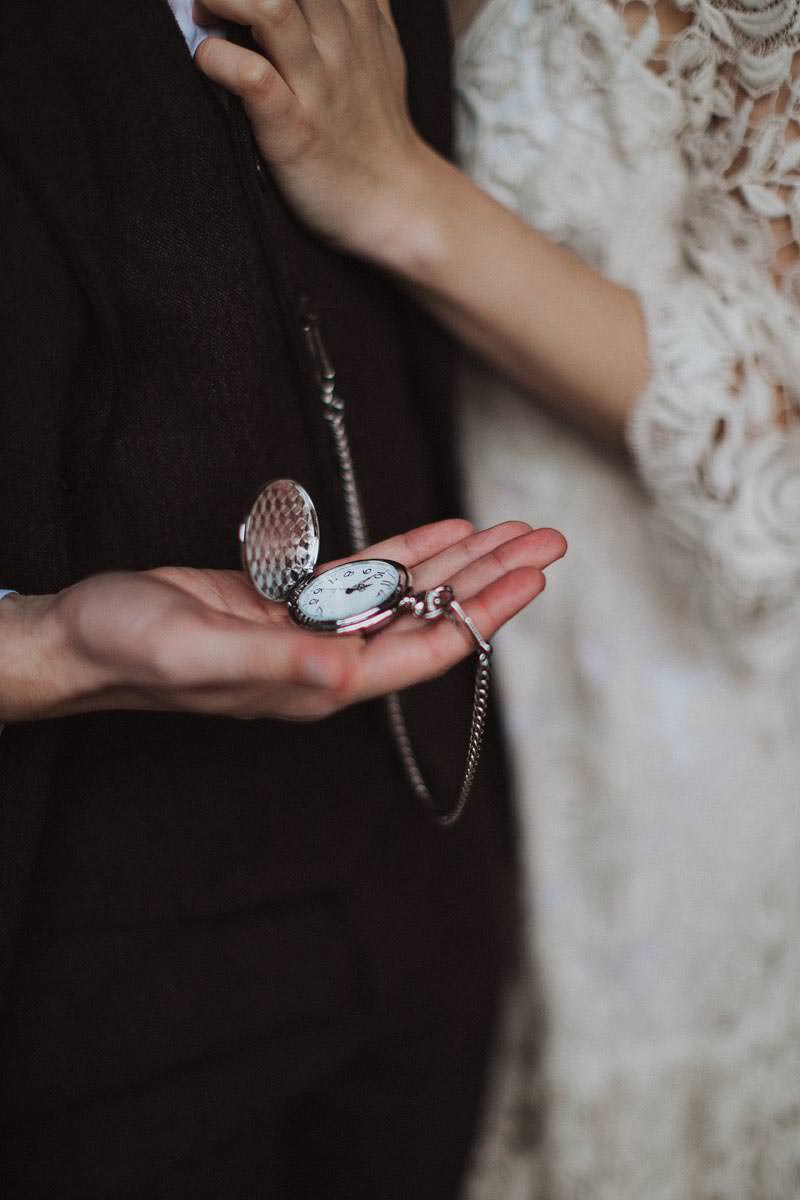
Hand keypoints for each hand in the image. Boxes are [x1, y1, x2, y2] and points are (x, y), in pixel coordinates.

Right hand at [0, 520, 564, 723]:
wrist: (88, 636)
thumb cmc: (133, 652)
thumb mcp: (199, 653)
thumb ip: (277, 662)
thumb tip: (351, 673)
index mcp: (319, 683)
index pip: (422, 651)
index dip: (480, 615)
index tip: (530, 580)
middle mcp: (329, 660)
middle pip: (429, 618)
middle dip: (489, 580)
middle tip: (545, 542)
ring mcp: (313, 629)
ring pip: (405, 593)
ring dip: (458, 562)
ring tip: (512, 532)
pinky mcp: (291, 602)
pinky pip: (365, 573)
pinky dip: (407, 550)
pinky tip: (444, 532)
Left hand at [194, 0, 432, 257]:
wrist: (395, 202)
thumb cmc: (376, 127)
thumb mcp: (383, 50)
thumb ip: (364, 6)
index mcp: (359, 13)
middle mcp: (340, 41)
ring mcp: (318, 85)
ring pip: (271, 6)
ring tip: (203, 15)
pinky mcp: (295, 129)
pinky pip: (252, 77)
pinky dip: (217, 60)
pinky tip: (210, 63)